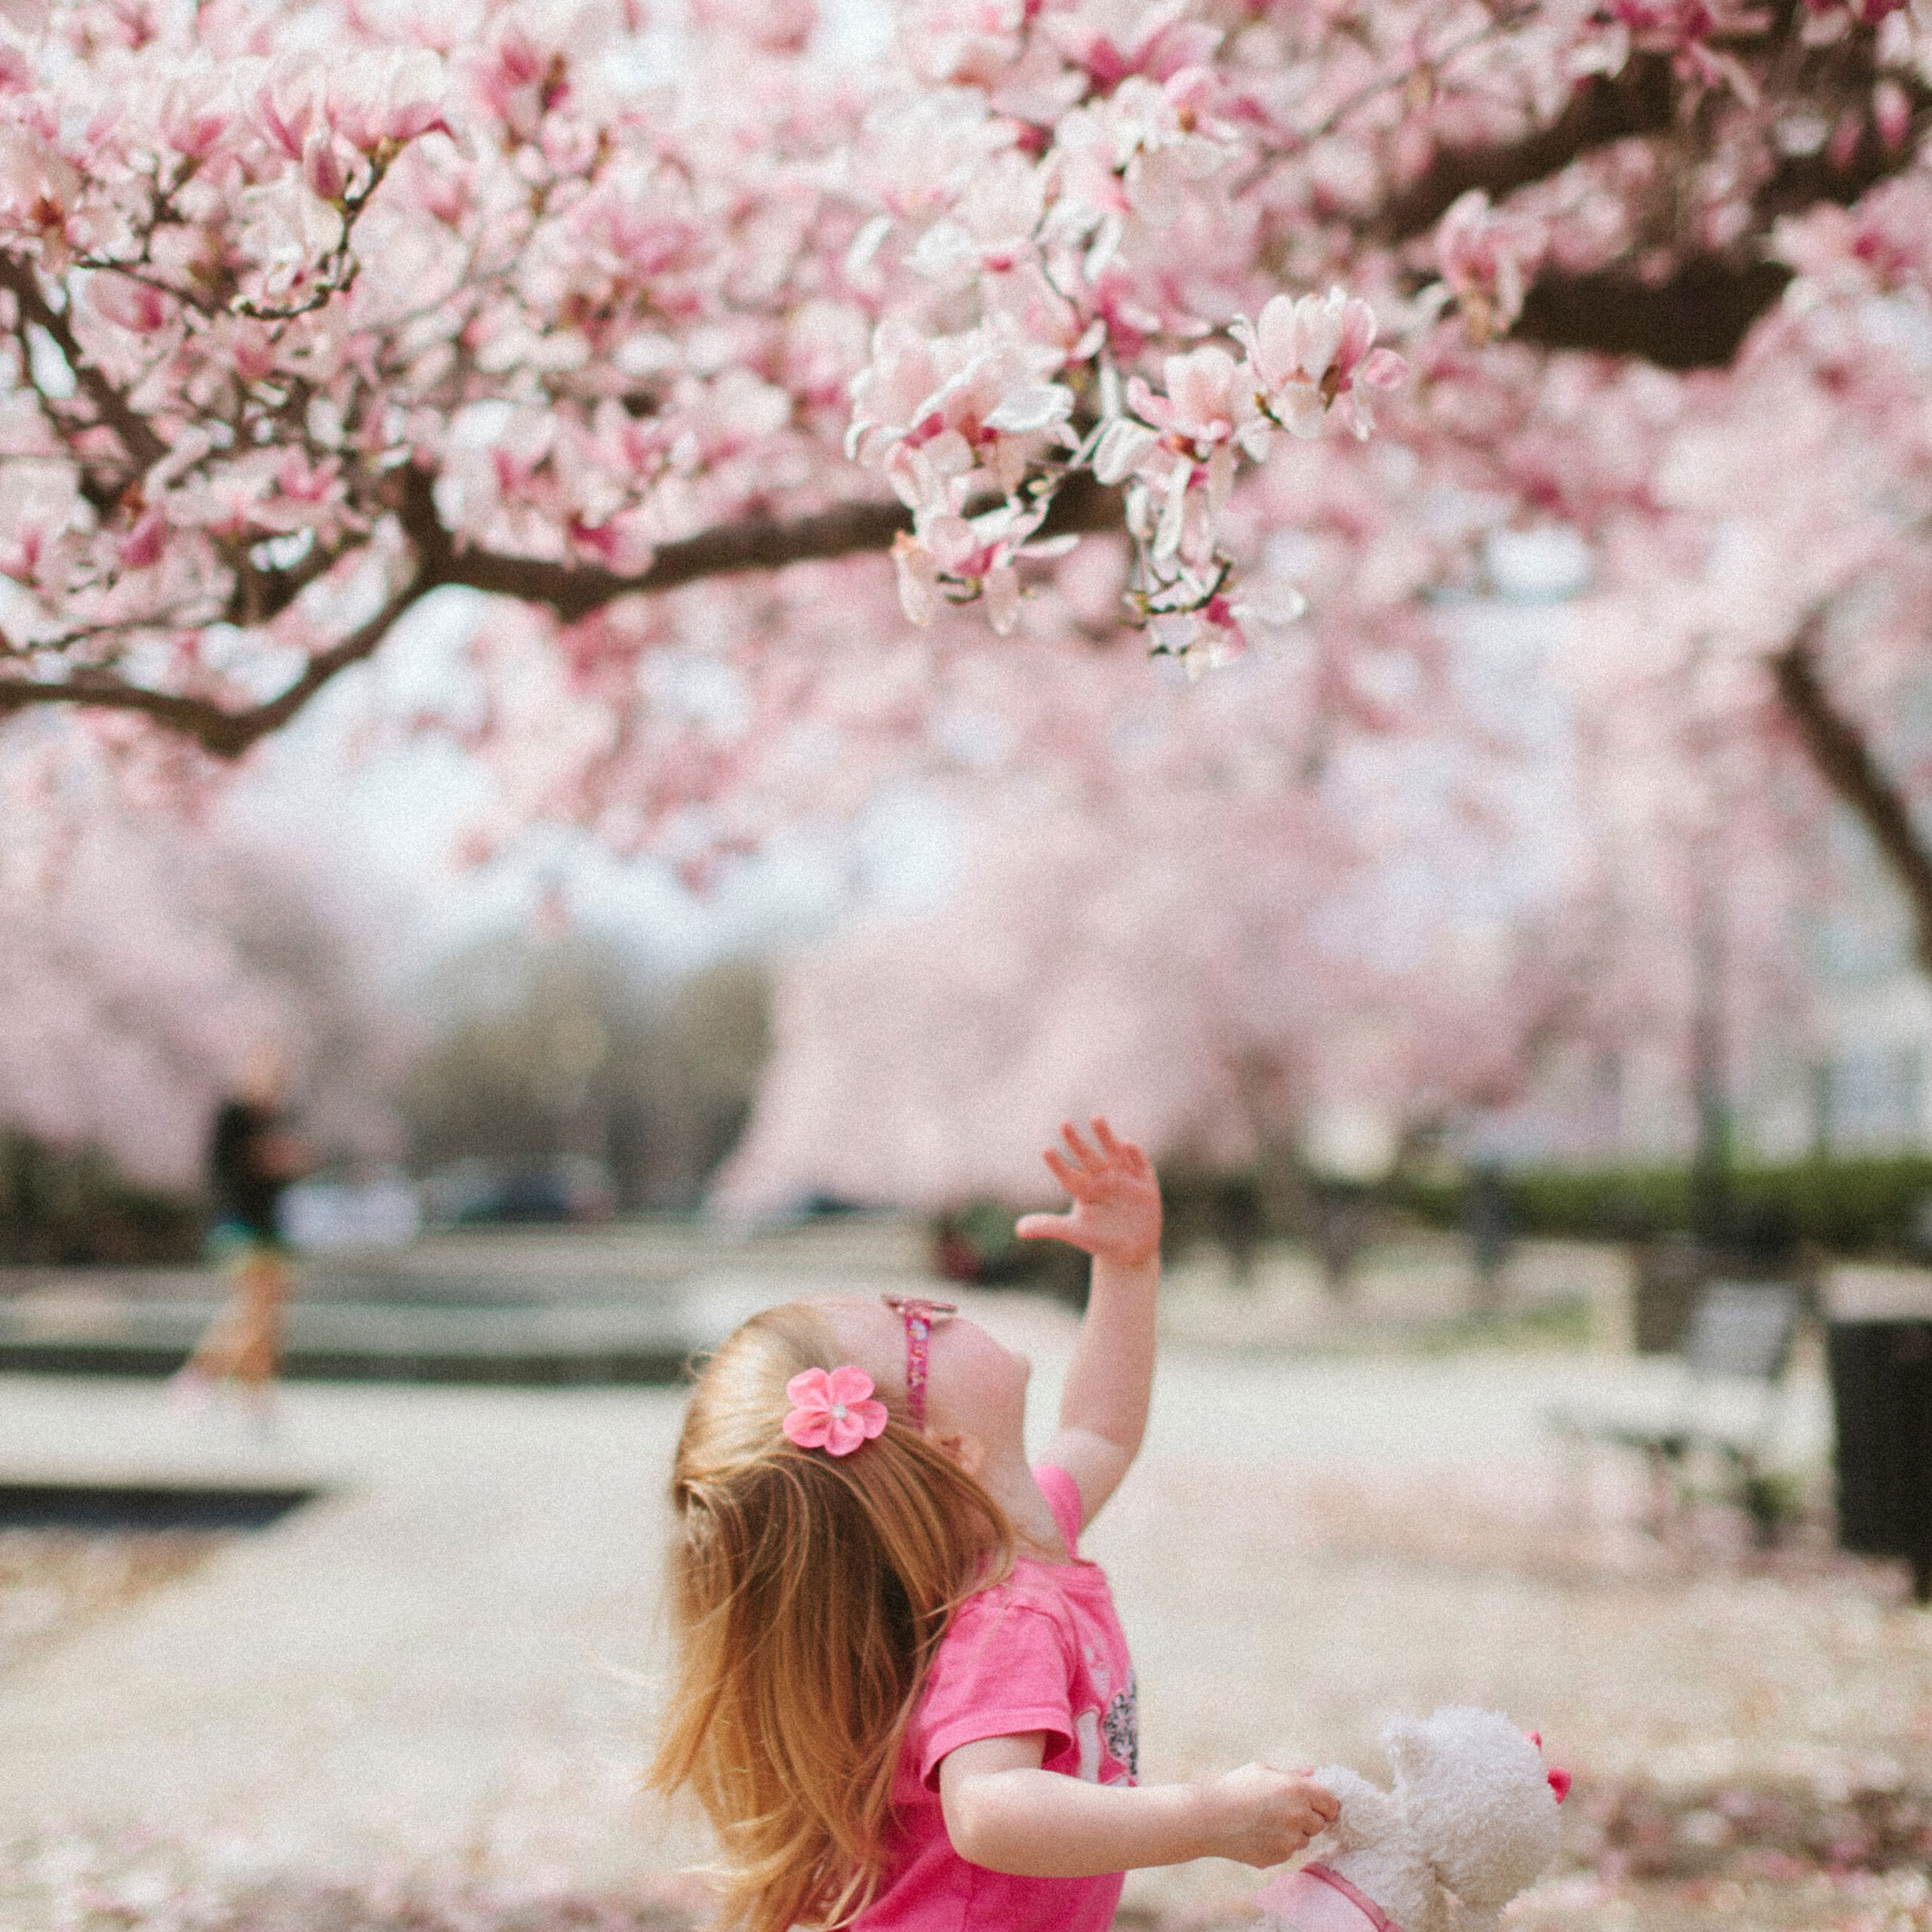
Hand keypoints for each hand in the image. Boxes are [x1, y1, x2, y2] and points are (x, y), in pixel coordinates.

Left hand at [1015, 1118, 1160, 1267]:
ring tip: (1095, 1118)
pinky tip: (1127, 1144)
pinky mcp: (1144, 1181)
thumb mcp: (1075, 1232)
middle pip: (1087, 1157)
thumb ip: (1048, 1227)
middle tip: (1063, 1124)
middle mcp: (1101, 1177)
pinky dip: (1135, 1153)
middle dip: (1076, 1142)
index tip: (1045, 1151)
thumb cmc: (1100, 1237)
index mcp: (1083, 1188)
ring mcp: (1123, 1176)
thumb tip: (1017, 1230)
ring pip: (1113, 1152)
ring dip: (1105, 1136)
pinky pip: (1139, 1163)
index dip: (1057, 1164)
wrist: (1132, 1248)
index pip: (1067, 1175)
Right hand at [1192, 1765, 1338, 1869]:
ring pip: (1304, 1839)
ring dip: (1294, 1833)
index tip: (1318, 1805)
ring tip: (1267, 1822)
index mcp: (1298, 1790)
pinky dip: (1279, 1845)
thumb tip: (1312, 1772)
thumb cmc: (1235, 1788)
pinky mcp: (1279, 1857)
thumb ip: (1292, 1775)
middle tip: (1285, 1811)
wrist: (1210, 1818)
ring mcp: (1289, 1840)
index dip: (1326, 1804)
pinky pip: (1288, 1852)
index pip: (1331, 1803)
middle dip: (1308, 1818)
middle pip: (1320, 1824)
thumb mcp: (1262, 1771)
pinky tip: (1259, 1834)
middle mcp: (1298, 1816)